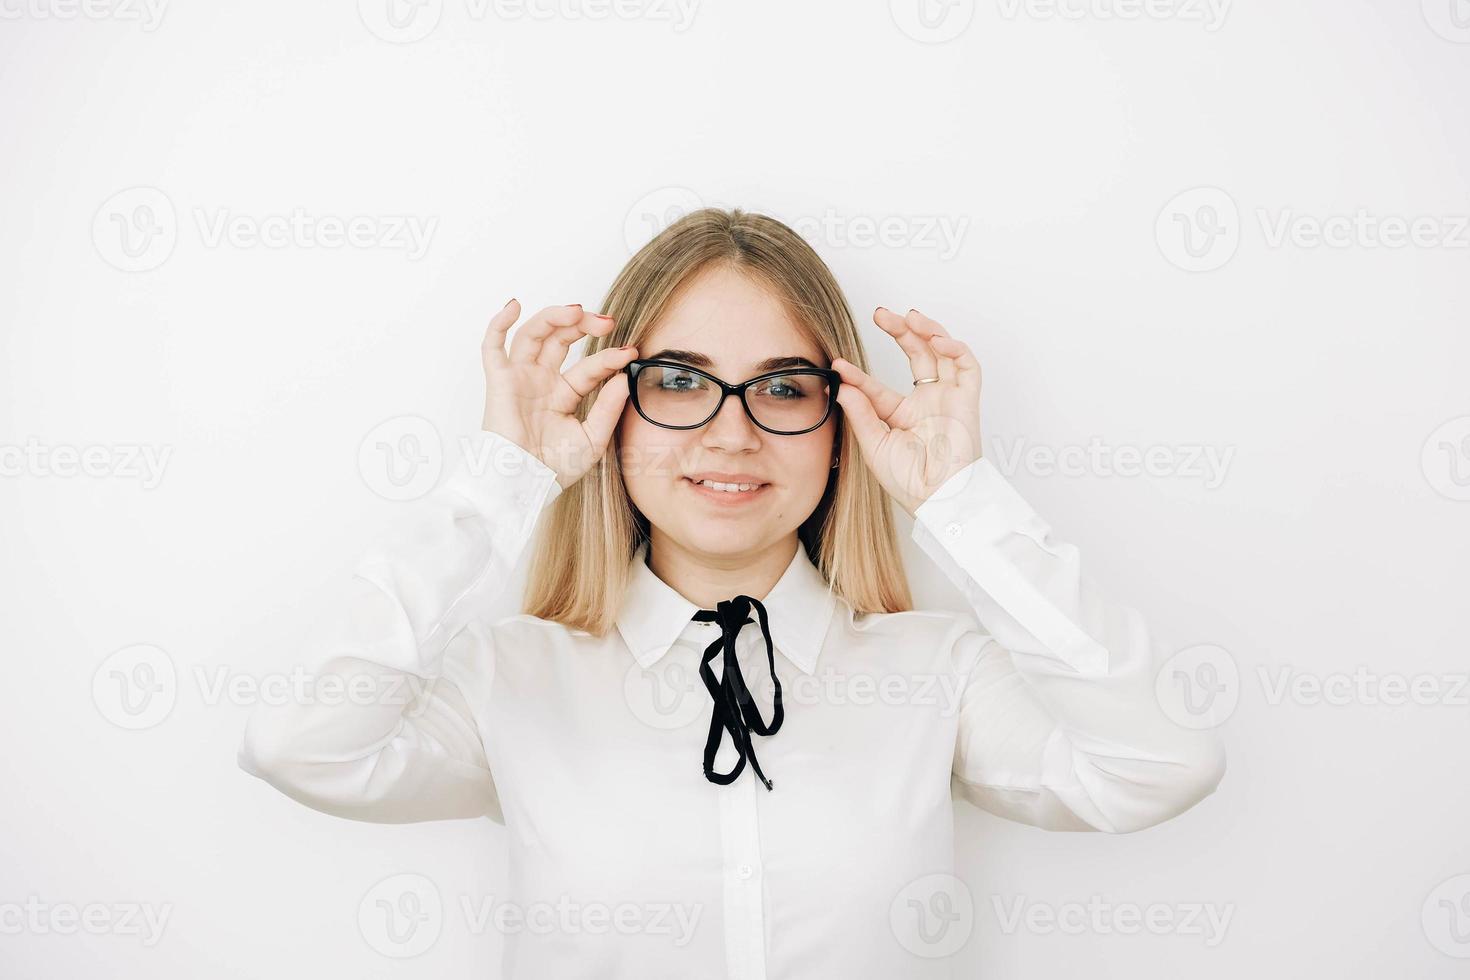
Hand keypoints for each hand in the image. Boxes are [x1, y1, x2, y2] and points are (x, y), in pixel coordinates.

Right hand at [480, 299, 637, 489]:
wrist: (524, 484)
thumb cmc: (553, 469)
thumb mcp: (592, 439)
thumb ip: (608, 408)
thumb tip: (624, 378)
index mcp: (562, 395)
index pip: (588, 367)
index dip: (609, 357)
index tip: (630, 352)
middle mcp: (541, 381)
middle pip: (560, 340)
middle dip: (583, 326)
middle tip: (607, 322)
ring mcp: (520, 378)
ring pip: (533, 335)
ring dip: (553, 317)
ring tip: (576, 312)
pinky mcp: (500, 381)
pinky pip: (492, 347)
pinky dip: (499, 323)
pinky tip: (514, 305)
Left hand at [832, 307, 982, 517]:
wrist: (938, 498)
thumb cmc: (909, 482)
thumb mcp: (874, 444)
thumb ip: (860, 412)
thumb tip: (842, 385)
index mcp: (901, 415)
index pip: (877, 385)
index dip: (858, 374)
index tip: (838, 363)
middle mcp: (926, 402)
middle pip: (915, 354)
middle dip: (900, 331)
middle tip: (881, 314)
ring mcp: (947, 398)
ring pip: (942, 352)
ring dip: (927, 330)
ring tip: (909, 317)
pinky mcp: (967, 400)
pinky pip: (967, 365)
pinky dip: (955, 347)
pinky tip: (937, 339)